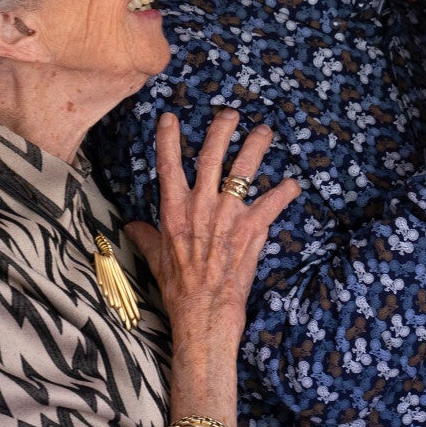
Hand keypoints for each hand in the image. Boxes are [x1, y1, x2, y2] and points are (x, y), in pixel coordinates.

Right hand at [125, 112, 300, 353]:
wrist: (204, 313)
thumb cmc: (178, 288)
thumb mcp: (155, 259)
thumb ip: (146, 237)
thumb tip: (132, 226)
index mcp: (174, 210)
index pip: (167, 165)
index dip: (167, 139)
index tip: (169, 117)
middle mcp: (200, 206)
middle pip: (210, 157)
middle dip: (221, 131)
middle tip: (231, 113)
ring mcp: (227, 215)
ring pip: (242, 171)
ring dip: (255, 148)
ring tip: (264, 132)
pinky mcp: (250, 229)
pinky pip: (272, 203)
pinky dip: (284, 193)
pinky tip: (293, 184)